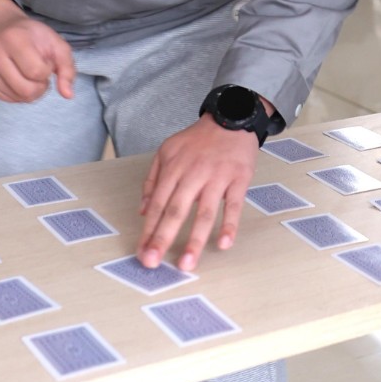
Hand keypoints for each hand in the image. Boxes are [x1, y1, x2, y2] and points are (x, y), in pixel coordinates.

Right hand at [0, 0, 75, 103]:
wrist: (1, 28)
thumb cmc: (32, 35)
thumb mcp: (55, 43)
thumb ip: (66, 68)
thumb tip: (68, 95)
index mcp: (14, 39)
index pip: (37, 72)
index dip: (47, 70)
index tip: (45, 60)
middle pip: (26, 91)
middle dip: (41, 86)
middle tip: (40, 73)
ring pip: (18, 98)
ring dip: (32, 91)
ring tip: (30, 74)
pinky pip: (9, 100)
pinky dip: (20, 94)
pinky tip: (19, 78)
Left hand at [138, 117, 258, 272]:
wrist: (231, 118)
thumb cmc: (197, 139)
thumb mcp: (167, 151)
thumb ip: (153, 179)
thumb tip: (143, 211)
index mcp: (173, 168)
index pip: (157, 204)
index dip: (149, 230)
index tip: (142, 252)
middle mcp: (192, 174)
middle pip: (175, 210)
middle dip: (163, 238)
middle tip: (153, 263)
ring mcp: (216, 177)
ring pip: (203, 212)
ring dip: (194, 240)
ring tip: (186, 264)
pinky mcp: (238, 179)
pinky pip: (233, 205)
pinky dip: (229, 225)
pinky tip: (223, 244)